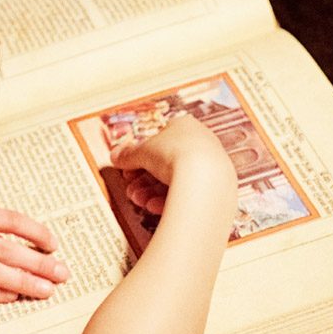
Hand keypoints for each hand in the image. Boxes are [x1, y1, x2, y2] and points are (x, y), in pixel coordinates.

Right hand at [110, 116, 235, 205]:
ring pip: (175, 181)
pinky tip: (155, 207)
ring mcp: (211, 167)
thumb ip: (128, 154)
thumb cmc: (175, 154)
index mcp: (185, 126)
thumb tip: (115, 156)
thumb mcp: (142, 152)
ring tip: (140, 200)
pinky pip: (188, 194)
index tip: (128, 170)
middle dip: (144, 180)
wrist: (205, 179)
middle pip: (165, 164)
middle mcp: (201, 144)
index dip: (140, 158)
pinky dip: (170, 201)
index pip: (158, 142)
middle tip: (131, 190)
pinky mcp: (216, 189)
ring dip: (152, 192)